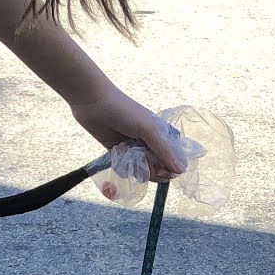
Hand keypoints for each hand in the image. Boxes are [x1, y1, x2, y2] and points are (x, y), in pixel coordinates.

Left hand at [68, 84, 187, 192]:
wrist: (93, 103)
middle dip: (154, 171)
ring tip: (129, 156)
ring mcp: (136, 150)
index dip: (171, 168)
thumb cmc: (124, 111)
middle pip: (161, 170)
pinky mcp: (121, 155)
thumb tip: (182, 171)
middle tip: (145, 164)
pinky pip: (128, 170)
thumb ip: (164, 151)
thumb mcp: (147, 129)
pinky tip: (118, 154)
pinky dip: (124, 167)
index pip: (176, 160)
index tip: (163, 168)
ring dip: (137, 169)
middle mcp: (152, 144)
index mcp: (163, 135)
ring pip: (144, 172)